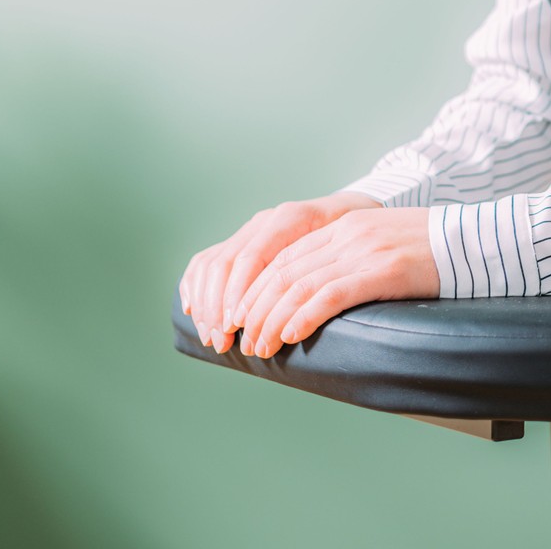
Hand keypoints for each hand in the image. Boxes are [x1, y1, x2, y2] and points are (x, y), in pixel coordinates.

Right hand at [179, 191, 378, 353]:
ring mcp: (250, 230)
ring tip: (212, 336)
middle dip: (218, 306)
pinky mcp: (242, 241)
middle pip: (226, 263)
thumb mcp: (355, 244)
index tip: (236, 327)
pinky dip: (195, 285)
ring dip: (205, 303)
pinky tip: (192, 308)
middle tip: (222, 341)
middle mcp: (265, 221)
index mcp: (290, 218)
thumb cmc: (359, 232)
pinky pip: (207, 260)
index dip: (239, 294)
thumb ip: (331, 266)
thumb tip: (311, 308)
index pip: (251, 257)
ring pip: (212, 264)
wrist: (354, 208)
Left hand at [232, 207, 438, 357]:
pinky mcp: (384, 270)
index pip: (285, 257)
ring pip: (301, 286)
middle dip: (256, 309)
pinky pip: (332, 295)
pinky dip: (304, 317)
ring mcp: (365, 251)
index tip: (242, 316)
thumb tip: (321, 294)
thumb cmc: (434, 249)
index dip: (257, 288)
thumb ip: (352, 257)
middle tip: (244, 340)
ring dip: (273, 321)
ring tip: (261, 348)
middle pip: (284, 272)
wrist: (476, 238)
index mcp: (344, 225)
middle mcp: (348, 234)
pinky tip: (291, 336)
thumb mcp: (383, 242)